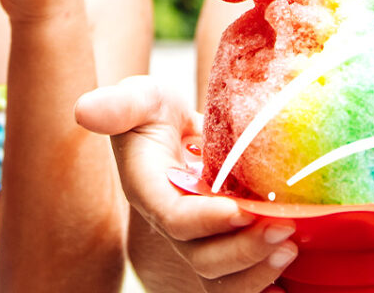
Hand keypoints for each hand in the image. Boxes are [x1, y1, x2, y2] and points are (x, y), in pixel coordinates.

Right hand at [75, 76, 298, 291]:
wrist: (172, 126)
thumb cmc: (153, 110)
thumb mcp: (139, 98)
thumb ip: (119, 105)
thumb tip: (84, 110)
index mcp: (150, 192)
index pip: (175, 219)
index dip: (205, 220)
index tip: (240, 208)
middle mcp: (172, 224)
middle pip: (202, 258)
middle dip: (242, 251)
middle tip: (282, 229)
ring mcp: (196, 239)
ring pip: (221, 278)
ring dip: (256, 270)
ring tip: (289, 246)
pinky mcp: (219, 243)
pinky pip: (237, 281)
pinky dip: (261, 284)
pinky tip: (288, 275)